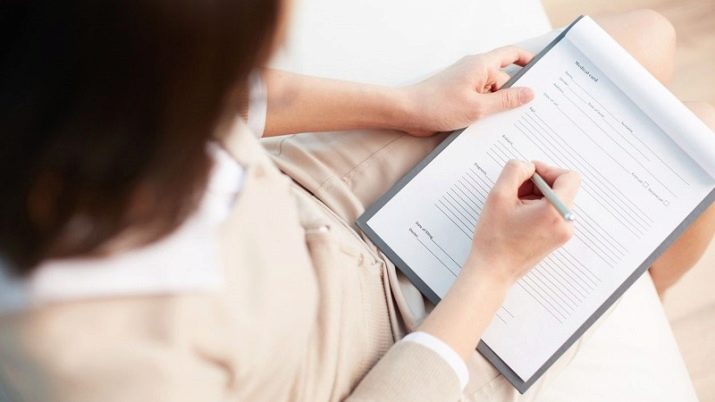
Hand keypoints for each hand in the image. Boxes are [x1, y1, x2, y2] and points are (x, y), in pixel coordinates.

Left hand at [400, 46, 534, 135]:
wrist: (408, 112)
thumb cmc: (437, 106)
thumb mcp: (479, 107)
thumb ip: (506, 100)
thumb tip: (529, 93)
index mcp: (482, 65)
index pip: (512, 55)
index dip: (528, 61)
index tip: (542, 72)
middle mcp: (475, 71)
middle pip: (504, 80)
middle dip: (513, 95)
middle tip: (525, 112)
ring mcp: (466, 83)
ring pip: (492, 94)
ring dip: (497, 108)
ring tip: (501, 123)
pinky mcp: (459, 96)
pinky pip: (480, 101)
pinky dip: (485, 112)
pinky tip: (487, 126)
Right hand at [466, 160, 580, 284]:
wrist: (493, 270)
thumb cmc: (494, 239)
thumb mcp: (498, 196)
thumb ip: (514, 171)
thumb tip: (527, 166)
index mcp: (555, 213)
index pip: (569, 177)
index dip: (548, 170)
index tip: (529, 175)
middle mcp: (565, 223)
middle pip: (562, 187)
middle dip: (538, 183)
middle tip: (515, 191)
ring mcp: (563, 233)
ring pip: (556, 199)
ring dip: (536, 195)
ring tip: (514, 206)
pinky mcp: (556, 238)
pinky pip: (552, 212)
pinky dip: (537, 207)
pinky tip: (518, 216)